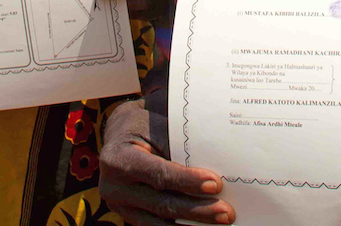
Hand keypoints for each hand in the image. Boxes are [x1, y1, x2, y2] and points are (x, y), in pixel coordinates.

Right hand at [99, 99, 234, 224]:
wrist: (118, 133)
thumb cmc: (143, 124)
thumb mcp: (156, 124)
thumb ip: (178, 143)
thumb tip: (215, 159)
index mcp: (118, 158)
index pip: (158, 174)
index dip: (187, 181)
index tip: (215, 184)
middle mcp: (114, 187)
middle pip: (161, 204)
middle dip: (197, 210)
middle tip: (226, 212)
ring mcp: (120, 206)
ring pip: (160, 222)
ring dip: (192, 224)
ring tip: (221, 221)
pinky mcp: (129, 216)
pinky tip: (202, 225)